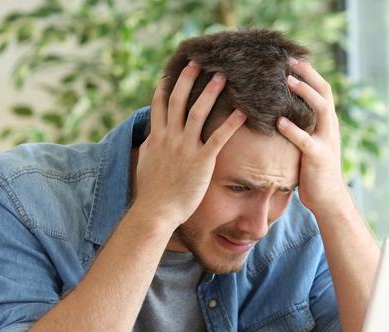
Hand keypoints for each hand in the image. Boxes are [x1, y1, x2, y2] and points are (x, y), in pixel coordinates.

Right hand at [134, 62, 246, 227]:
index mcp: (156, 138)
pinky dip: (230, 123)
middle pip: (179, 101)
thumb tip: (150, 137)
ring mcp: (185, 148)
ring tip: (222, 77)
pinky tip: (242, 111)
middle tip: (199, 62)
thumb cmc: (151, 193)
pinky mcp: (201, 161)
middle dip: (188, 79)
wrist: (156, 211)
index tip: (170, 74)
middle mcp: (170, 138)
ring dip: (211, 92)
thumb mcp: (145, 164)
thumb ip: (149, 147)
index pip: (159, 106)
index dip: (165, 88)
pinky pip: (218, 138)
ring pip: (198, 113)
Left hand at [276, 59, 348, 213]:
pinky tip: (278, 121)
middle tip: (289, 61)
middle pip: (324, 92)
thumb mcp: (307, 144)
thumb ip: (300, 127)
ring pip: (321, 109)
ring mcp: (326, 141)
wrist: (328, 198)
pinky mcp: (318, 157)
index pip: (322, 89)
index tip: (291, 58)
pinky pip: (305, 140)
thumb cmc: (312, 171)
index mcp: (327, 123)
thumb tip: (278, 112)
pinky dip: (292, 129)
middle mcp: (330, 127)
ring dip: (305, 93)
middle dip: (308, 74)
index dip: (309, 72)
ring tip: (287, 81)